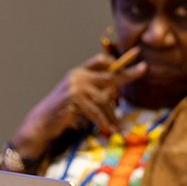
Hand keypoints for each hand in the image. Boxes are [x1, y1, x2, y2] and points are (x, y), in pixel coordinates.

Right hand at [11, 49, 147, 159]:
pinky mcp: (73, 101)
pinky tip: (107, 130)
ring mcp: (75, 88)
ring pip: (103, 100)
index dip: (116, 60)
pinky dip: (103, 122)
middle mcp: (77, 76)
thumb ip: (93, 90)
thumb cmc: (62, 110)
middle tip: (144, 69)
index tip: (133, 55)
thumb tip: (116, 89)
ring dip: (112, 116)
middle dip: (128, 73)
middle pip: (108, 75)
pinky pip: (95, 112)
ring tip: (118, 128)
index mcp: (79, 72)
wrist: (42, 121)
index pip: (100, 60)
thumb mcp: (78, 95)